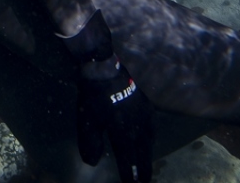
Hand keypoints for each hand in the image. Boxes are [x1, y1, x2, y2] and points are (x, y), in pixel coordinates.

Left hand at [62, 10, 153, 182]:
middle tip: (144, 181)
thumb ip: (91, 144)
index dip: (129, 174)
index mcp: (124, 133)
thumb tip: (93, 162)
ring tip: (147, 164)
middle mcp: (138, 127)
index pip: (128, 160)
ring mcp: (145, 115)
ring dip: (148, 154)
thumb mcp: (88, 121)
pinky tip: (149, 139)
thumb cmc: (94, 95)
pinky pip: (152, 128)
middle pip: (143, 153)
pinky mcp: (146, 105)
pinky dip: (150, 139)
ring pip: (150, 141)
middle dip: (143, 169)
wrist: (105, 68)